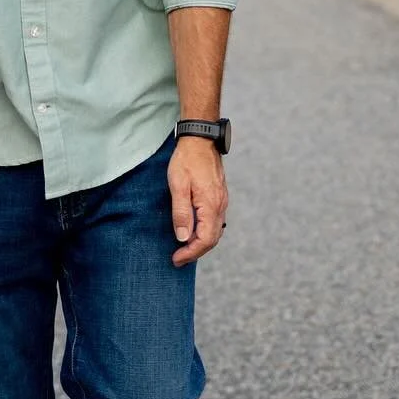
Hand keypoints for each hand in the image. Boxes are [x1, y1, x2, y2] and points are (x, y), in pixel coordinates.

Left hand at [168, 135, 227, 266]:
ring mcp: (221, 201)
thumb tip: (182, 237)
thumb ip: (181, 212)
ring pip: (215, 231)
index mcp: (211, 205)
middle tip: (178, 259)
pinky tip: (193, 231)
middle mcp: (220, 206)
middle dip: (195, 252)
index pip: (205, 240)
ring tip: (183, 249)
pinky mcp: (219, 197)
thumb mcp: (177, 185)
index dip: (190, 253)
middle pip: (212, 239)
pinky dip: (205, 232)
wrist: (201, 139)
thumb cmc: (187, 160)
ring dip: (200, 243)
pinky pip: (215, 221)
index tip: (176, 259)